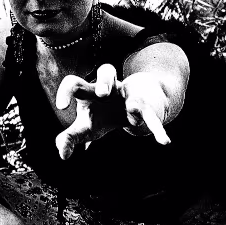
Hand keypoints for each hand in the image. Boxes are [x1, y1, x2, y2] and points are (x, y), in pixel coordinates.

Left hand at [55, 64, 170, 159]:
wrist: (139, 103)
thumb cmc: (105, 115)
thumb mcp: (87, 127)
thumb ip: (71, 137)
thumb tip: (62, 153)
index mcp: (91, 92)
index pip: (75, 83)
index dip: (66, 91)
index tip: (61, 107)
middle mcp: (111, 89)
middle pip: (107, 70)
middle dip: (104, 82)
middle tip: (102, 95)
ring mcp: (130, 97)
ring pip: (134, 90)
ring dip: (135, 103)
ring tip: (134, 108)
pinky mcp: (145, 109)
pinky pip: (151, 117)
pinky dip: (157, 129)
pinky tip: (164, 142)